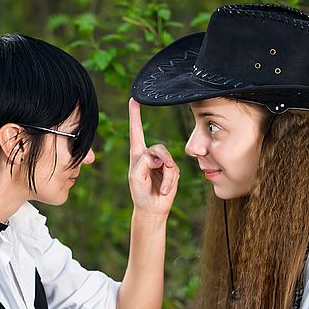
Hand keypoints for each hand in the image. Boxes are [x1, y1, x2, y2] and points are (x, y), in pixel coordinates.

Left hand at [127, 98, 179, 216]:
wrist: (152, 208)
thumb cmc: (140, 192)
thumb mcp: (135, 177)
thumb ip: (143, 162)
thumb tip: (158, 157)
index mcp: (137, 154)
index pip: (136, 131)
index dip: (135, 115)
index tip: (134, 99)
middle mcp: (149, 155)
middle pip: (159, 148)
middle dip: (161, 159)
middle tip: (160, 169)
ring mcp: (162, 163)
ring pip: (168, 159)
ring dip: (166, 175)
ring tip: (162, 188)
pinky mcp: (172, 170)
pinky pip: (174, 170)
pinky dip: (170, 182)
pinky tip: (165, 191)